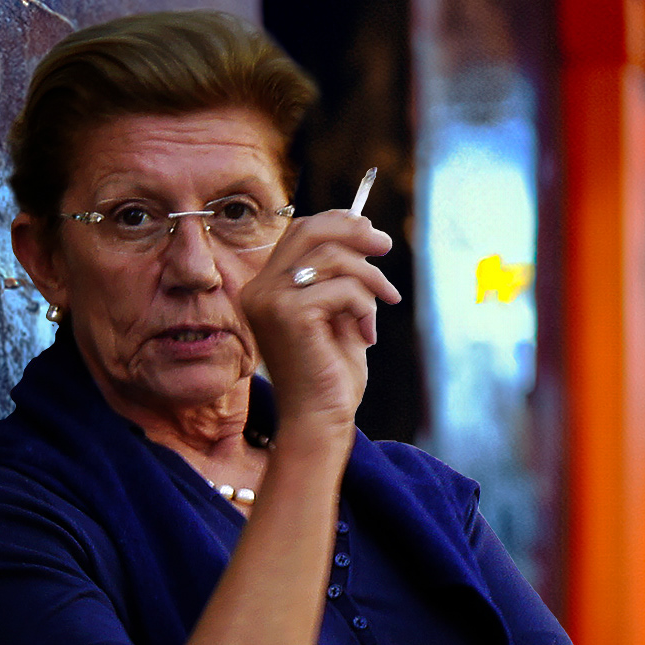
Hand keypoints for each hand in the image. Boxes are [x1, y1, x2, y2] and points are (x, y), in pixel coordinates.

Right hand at [239, 211, 399, 433]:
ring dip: (370, 278)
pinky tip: (366, 335)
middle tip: (386, 246)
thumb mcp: (338, 315)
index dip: (337, 224)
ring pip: (333, 258)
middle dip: (354, 231)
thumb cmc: (330, 375)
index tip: (370, 232)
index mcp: (264, 289)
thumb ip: (341, 277)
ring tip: (385, 304)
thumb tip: (365, 234)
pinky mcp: (290, 315)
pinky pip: (344, 288)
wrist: (320, 420)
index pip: (298, 233)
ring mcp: (269, 301)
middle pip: (309, 231)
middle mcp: (258, 291)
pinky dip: (365, 307)